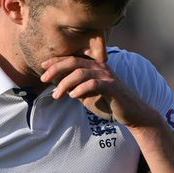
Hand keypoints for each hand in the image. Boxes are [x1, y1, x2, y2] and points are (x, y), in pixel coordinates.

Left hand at [40, 55, 156, 127]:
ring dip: (65, 83)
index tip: (42, 67)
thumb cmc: (108, 102)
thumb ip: (74, 87)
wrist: (131, 113)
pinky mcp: (112, 86)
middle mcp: (99, 67)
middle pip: (73, 62)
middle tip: (44, 79)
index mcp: (93, 66)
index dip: (56, 61)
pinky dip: (81, 89)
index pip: (71, 59)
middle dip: (56, 69)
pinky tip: (73, 96)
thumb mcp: (86, 94)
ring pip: (81, 72)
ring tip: (57, 95)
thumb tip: (56, 83)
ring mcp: (106, 76)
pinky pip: (93, 84)